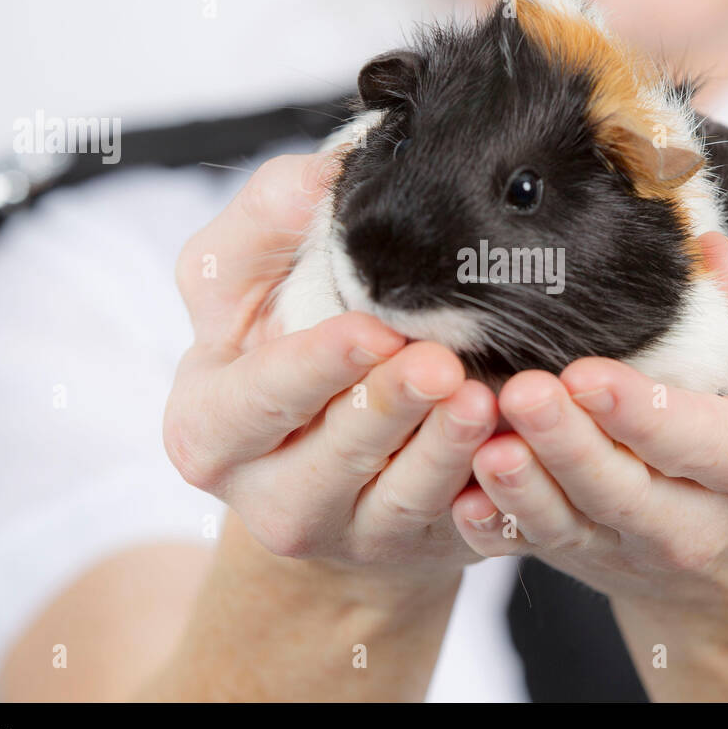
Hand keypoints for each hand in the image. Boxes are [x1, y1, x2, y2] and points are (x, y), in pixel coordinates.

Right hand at [163, 153, 498, 591]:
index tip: (370, 332)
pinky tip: (516, 457)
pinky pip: (456, 531)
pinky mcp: (414, 549)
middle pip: (331, 458)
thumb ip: (262, 225)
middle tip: (442, 367)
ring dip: (444, 452)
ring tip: (485, 401)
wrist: (328, 445)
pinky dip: (488, 498)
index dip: (313, 368)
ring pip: (398, 502)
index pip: (257, 399)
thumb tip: (316, 179)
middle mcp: (269, 495)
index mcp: (211, 427)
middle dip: (388, 410)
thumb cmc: (283, 344)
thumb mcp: (244, 283)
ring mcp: (346, 534)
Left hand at [450, 231, 727, 610]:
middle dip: (568, 445)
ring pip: (570, 524)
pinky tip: (461, 498)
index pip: (699, 440)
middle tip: (521, 393)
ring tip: (485, 444)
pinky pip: (534, 547)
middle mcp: (696, 523)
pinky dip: (497, 527)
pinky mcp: (583, 554)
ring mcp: (632, 546)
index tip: (587, 374)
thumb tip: (710, 253)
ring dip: (523, 488)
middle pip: (623, 491)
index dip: (641, 412)